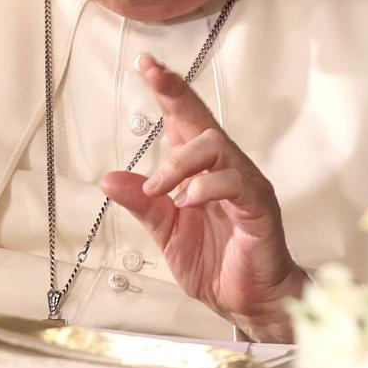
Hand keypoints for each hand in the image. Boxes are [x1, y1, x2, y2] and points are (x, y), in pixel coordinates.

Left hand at [100, 56, 306, 341]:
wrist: (247, 301)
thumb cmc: (216, 261)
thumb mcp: (166, 232)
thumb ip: (143, 204)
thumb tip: (108, 179)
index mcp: (203, 171)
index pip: (185, 121)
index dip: (169, 91)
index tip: (147, 65)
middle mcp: (227, 169)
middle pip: (203, 122)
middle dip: (177, 97)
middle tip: (153, 78)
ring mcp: (246, 186)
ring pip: (217, 148)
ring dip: (181, 162)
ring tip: (161, 187)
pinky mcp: (259, 208)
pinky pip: (236, 184)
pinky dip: (207, 188)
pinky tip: (187, 201)